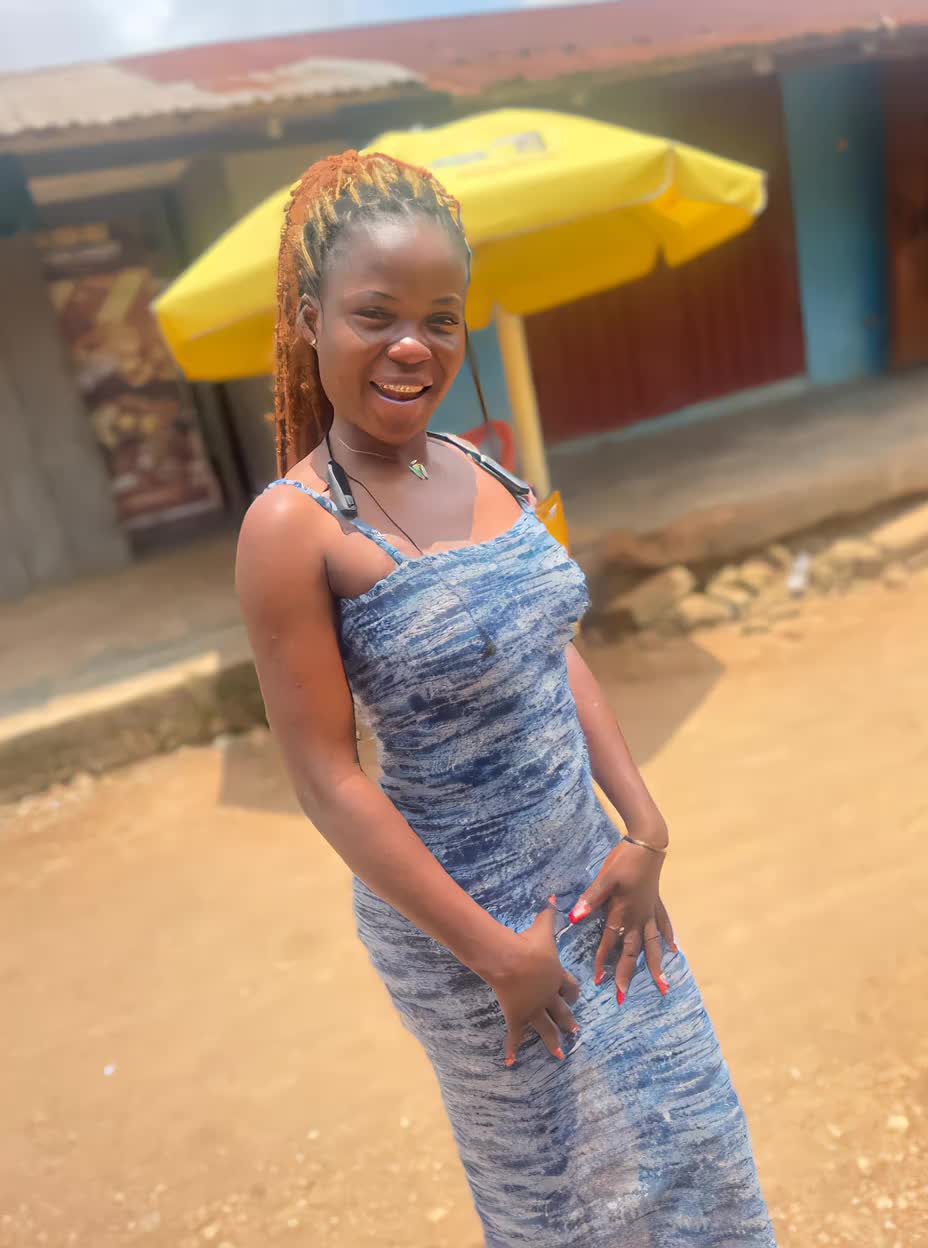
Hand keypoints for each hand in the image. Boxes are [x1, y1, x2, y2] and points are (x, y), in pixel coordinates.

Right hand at [487, 899, 580, 1066]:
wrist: (512, 961)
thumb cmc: (529, 943)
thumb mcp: (543, 927)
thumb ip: (550, 913)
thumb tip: (553, 895)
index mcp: (557, 975)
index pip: (570, 986)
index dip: (573, 991)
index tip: (576, 996)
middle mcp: (549, 995)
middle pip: (562, 1011)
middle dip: (569, 1021)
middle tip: (575, 1031)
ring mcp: (534, 1009)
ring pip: (547, 1029)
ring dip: (553, 1041)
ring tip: (560, 1054)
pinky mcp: (518, 1017)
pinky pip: (516, 1036)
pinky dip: (512, 1049)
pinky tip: (511, 1062)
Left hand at [568, 826, 675, 1004]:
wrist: (647, 843)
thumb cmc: (624, 860)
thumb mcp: (604, 878)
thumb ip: (590, 900)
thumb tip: (575, 919)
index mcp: (623, 913)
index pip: (611, 943)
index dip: (603, 961)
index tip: (598, 981)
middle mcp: (639, 918)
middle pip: (634, 952)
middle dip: (628, 975)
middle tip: (624, 997)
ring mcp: (650, 911)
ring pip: (653, 944)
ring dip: (655, 965)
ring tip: (662, 985)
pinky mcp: (656, 902)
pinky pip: (663, 925)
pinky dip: (668, 938)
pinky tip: (673, 949)